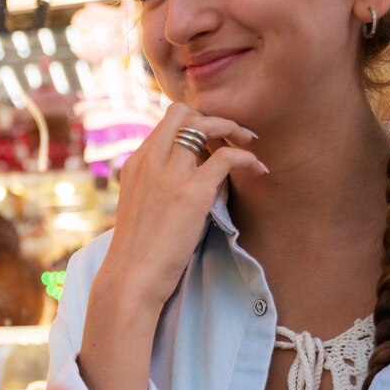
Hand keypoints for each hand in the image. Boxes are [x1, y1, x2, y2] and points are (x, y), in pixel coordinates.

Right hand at [103, 103, 264, 312]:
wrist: (130, 277)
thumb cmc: (136, 252)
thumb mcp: (139, 207)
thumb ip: (155, 186)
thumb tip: (186, 180)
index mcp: (135, 164)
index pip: (166, 123)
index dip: (193, 123)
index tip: (211, 139)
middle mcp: (149, 161)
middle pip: (182, 112)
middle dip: (212, 117)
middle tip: (233, 134)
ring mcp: (169, 174)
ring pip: (205, 125)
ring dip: (234, 130)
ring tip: (250, 145)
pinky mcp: (191, 192)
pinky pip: (227, 156)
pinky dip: (248, 157)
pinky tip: (258, 169)